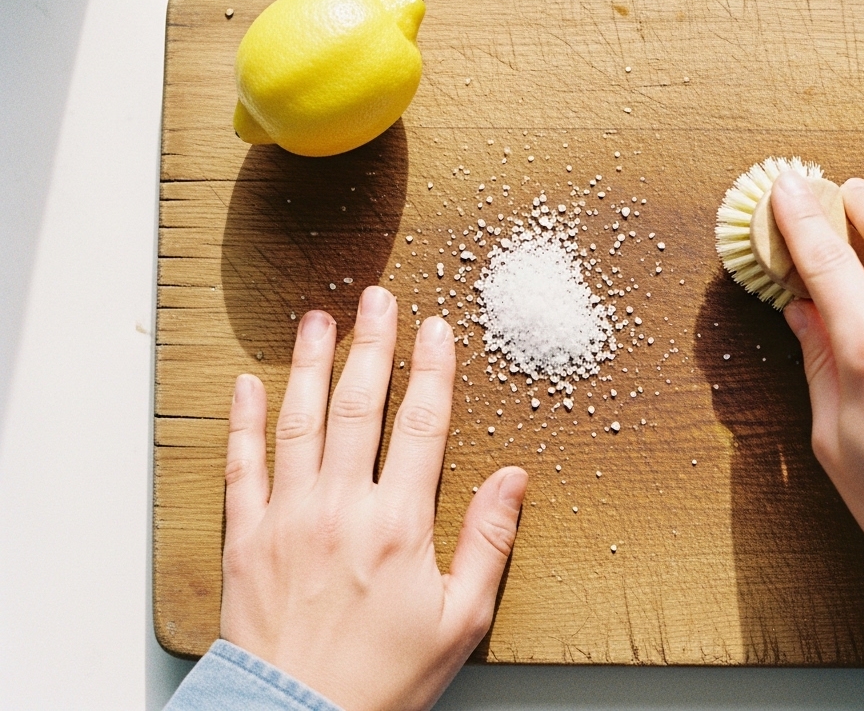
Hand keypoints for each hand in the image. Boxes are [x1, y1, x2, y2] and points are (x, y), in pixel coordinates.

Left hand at [221, 286, 526, 710]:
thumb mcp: (461, 619)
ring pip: (300, 422)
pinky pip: (242, 466)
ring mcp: (288, 518)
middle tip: (378, 298)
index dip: (432, 370)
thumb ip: (488, 541)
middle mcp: (341, 508)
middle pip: (360, 407)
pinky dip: (243, 422)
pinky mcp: (247, 538)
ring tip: (318, 319)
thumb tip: (514, 479)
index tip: (435, 328)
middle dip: (372, 345)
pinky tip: (247, 386)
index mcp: (399, 524)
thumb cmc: (382, 678)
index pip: (421, 425)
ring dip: (311, 365)